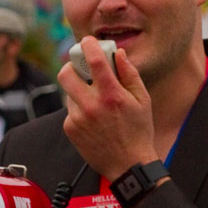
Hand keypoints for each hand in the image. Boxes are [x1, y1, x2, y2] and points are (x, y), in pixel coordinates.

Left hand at [59, 35, 159, 179]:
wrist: (128, 165)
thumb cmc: (138, 131)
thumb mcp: (142, 100)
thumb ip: (129, 74)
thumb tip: (118, 53)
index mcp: (111, 95)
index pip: (94, 61)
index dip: (88, 46)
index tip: (88, 41)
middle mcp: (91, 105)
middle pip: (65, 74)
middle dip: (71, 67)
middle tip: (80, 70)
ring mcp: (77, 118)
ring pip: (68, 93)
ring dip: (78, 92)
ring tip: (95, 103)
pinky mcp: (70, 129)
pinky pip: (69, 110)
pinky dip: (79, 110)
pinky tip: (93, 120)